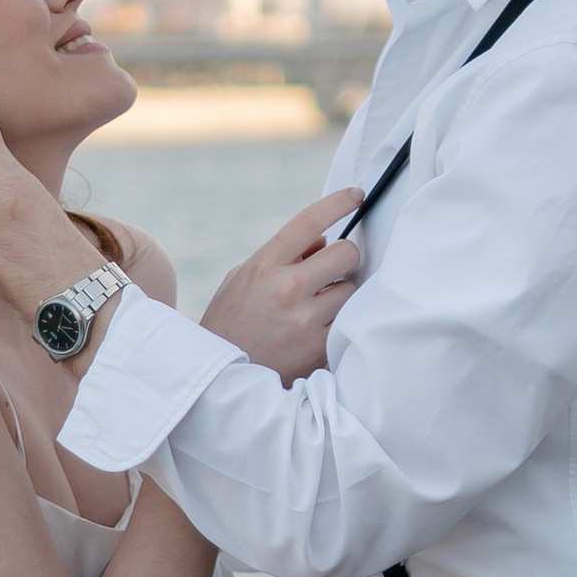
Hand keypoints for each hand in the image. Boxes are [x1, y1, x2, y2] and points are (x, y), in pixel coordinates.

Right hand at [200, 193, 362, 382]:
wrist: (219, 381)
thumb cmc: (230, 323)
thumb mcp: (241, 280)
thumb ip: (281, 257)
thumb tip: (323, 241)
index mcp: (263, 265)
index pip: (309, 222)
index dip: (338, 203)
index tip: (357, 195)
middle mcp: (286, 288)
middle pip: (345, 254)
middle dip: (345, 259)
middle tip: (334, 271)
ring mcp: (305, 319)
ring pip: (351, 290)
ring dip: (342, 295)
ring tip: (319, 308)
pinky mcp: (319, 348)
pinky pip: (348, 321)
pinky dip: (341, 322)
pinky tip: (321, 329)